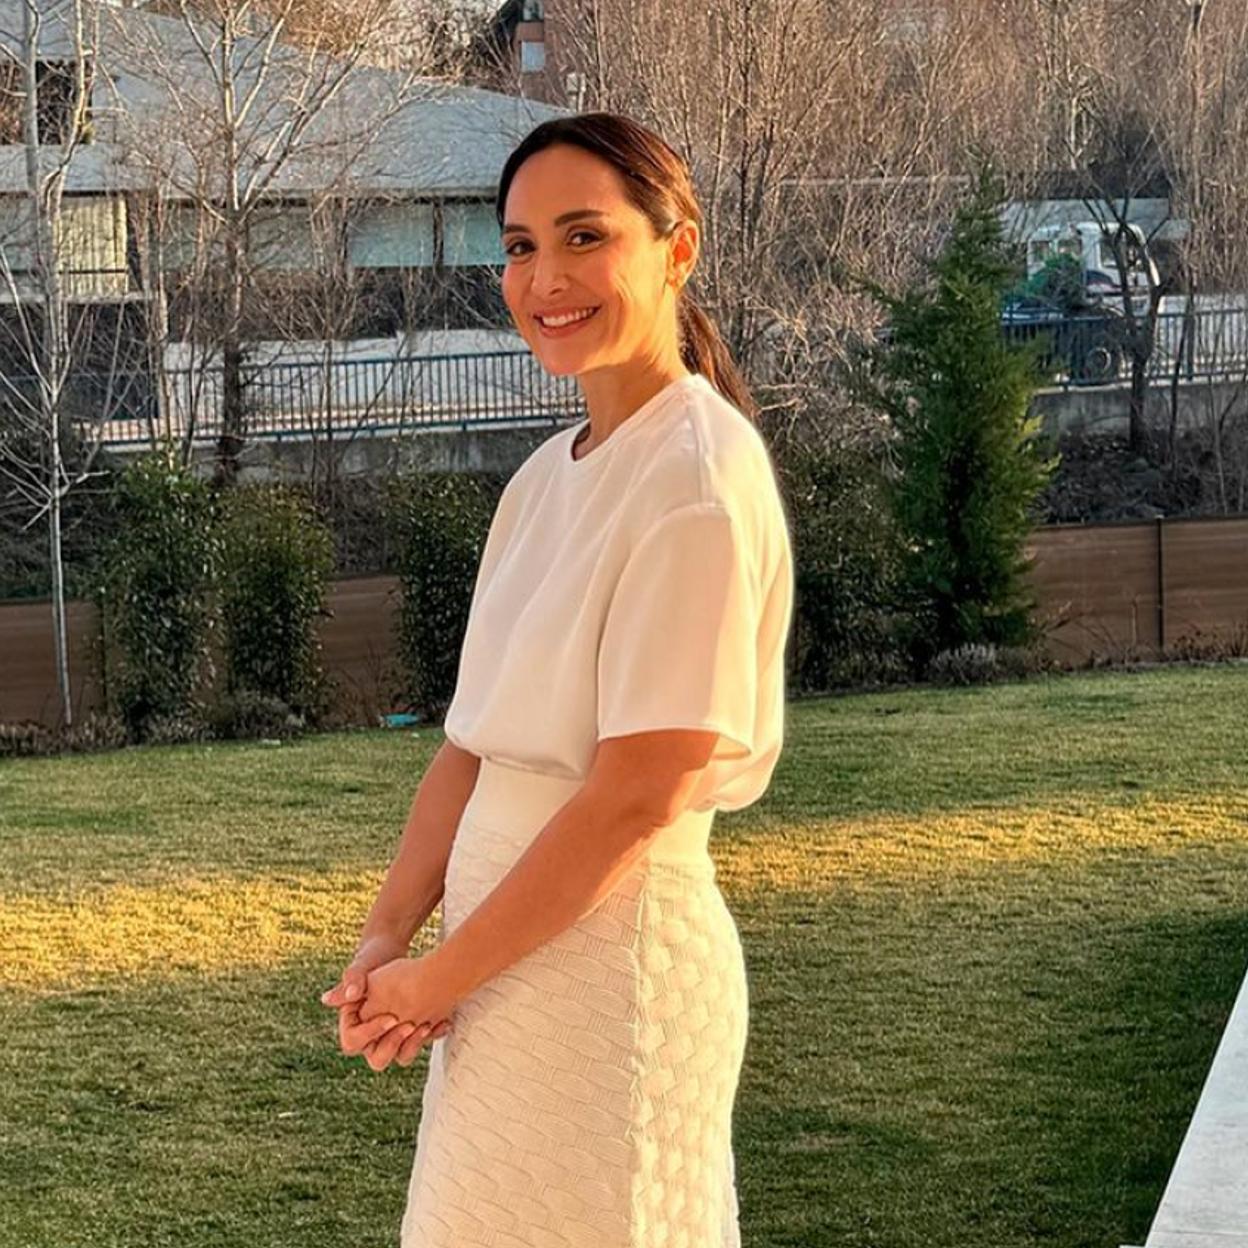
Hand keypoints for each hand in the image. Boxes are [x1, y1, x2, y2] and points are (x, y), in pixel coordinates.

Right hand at [319, 935, 453, 1070]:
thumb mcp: (363, 967)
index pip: (353, 1042)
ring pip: (400, 1055)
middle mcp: (370, 1034)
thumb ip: (351, 982)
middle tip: (410, 1026)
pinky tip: (442, 1023)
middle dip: (394, 1044)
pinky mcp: (410, 1029)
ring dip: (414, 1044)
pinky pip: (419, 1043)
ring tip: (427, 1025)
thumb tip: (328, 999)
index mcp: (353, 1022)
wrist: (394, 951)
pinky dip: (431, 1035)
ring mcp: (391, 1034)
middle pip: (377, 1058)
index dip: (371, 1033)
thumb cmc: (373, 957)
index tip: (392, 1017)